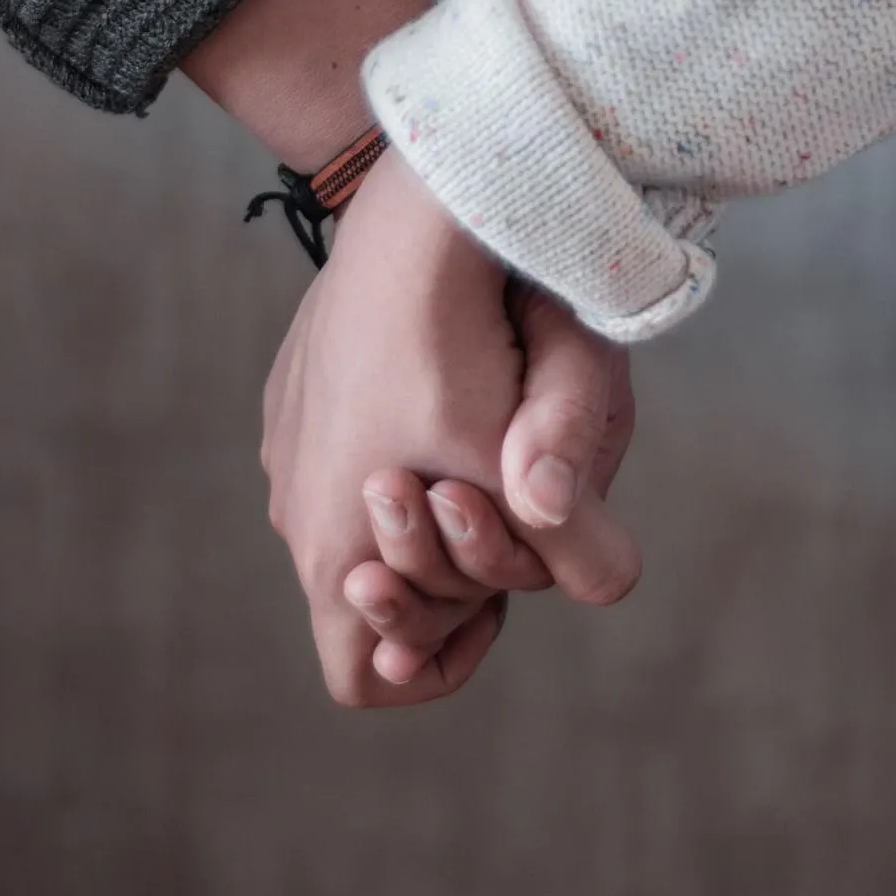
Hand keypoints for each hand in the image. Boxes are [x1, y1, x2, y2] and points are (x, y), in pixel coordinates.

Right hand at [261, 148, 639, 707]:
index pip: (360, 680)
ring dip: (422, 510)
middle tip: (499, 515)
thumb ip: (580, 544)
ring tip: (478, 449)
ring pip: (356, 519)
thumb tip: (609, 585)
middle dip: (443, 576)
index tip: (492, 615)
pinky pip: (340, 452)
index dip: (434, 667)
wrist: (409, 215)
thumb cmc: (463, 348)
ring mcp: (286, 446)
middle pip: (369, 596)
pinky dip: (394, 447)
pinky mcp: (294, 391)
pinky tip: (442, 390)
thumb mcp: (531, 462)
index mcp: (332, 550)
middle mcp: (293, 509)